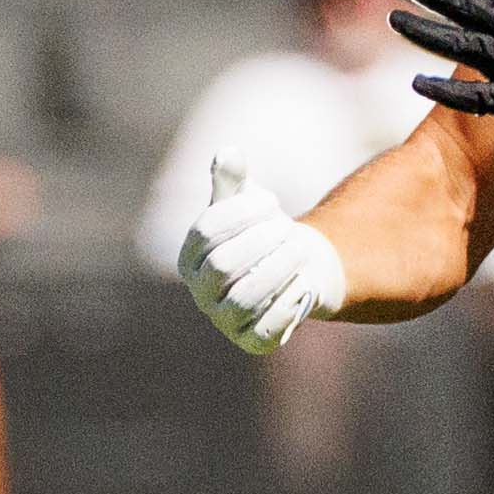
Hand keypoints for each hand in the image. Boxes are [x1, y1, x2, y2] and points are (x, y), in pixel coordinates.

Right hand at [178, 157, 347, 352]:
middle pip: (222, 265)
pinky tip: (302, 280)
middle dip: (259, 242)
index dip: (240, 212)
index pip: (206, 231)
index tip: (272, 200)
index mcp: (191, 256)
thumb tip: (228, 152)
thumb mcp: (247, 201)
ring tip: (299, 248)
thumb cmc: (263, 231)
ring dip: (275, 269)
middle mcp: (200, 291)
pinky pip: (268, 326)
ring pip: (244, 298)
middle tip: (287, 227)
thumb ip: (233, 179)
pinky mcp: (253, 341)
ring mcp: (224, 320)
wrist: (297, 270)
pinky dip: (287, 300)